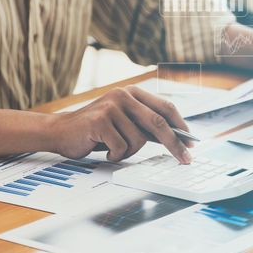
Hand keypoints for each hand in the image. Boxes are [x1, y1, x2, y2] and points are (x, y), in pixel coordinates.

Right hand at [49, 86, 192, 163]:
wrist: (60, 131)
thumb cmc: (97, 130)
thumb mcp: (125, 123)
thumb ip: (147, 126)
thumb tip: (177, 138)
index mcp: (133, 92)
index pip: (166, 108)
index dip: (181, 126)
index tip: (192, 143)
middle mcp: (124, 95)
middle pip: (159, 122)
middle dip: (174, 144)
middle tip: (185, 160)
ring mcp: (111, 106)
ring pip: (139, 140)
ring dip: (129, 152)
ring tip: (114, 148)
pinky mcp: (100, 121)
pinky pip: (121, 147)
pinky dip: (115, 155)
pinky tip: (104, 150)